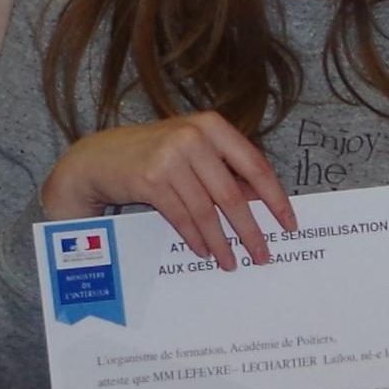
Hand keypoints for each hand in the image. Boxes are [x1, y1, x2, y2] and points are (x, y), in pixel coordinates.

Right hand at [42, 115, 296, 267]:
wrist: (100, 158)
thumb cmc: (153, 154)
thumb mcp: (192, 150)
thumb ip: (224, 169)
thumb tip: (263, 204)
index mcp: (212, 125)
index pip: (255, 166)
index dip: (275, 198)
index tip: (288, 223)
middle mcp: (193, 137)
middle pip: (232, 195)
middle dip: (250, 230)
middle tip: (262, 255)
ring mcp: (170, 157)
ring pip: (207, 211)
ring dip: (222, 242)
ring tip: (231, 262)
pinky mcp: (150, 179)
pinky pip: (182, 218)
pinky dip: (196, 238)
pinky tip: (205, 251)